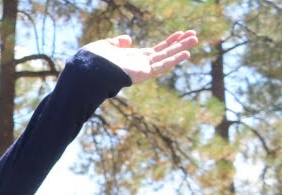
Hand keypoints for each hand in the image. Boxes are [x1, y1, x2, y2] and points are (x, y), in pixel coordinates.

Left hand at [81, 30, 198, 84]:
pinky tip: (186, 53)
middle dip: (179, 43)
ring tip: (196, 39)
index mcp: (131, 58)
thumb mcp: (104, 46)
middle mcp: (138, 64)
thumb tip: (129, 40)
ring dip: (181, 48)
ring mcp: (141, 69)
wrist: (86, 73)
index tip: (180, 34)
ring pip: (166, 57)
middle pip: (164, 52)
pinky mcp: (142, 74)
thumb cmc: (91, 61)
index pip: (154, 50)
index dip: (168, 42)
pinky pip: (161, 66)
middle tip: (195, 35)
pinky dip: (173, 60)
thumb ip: (116, 43)